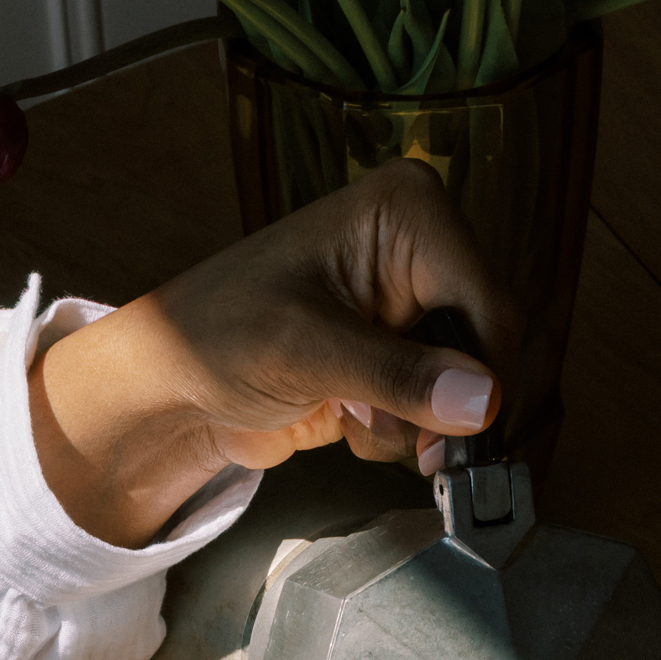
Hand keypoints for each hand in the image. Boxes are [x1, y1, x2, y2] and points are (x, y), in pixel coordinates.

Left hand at [28, 158, 520, 547]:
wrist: (170, 385)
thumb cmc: (214, 335)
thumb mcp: (305, 349)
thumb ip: (397, 375)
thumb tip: (482, 400)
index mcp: (408, 213)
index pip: (490, 305)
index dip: (483, 378)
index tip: (457, 436)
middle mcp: (422, 251)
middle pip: (488, 349)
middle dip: (445, 408)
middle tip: (406, 446)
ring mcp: (412, 308)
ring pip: (468, 390)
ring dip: (417, 427)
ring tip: (353, 419)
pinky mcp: (399, 357)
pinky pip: (437, 411)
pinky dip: (399, 434)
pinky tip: (348, 420)